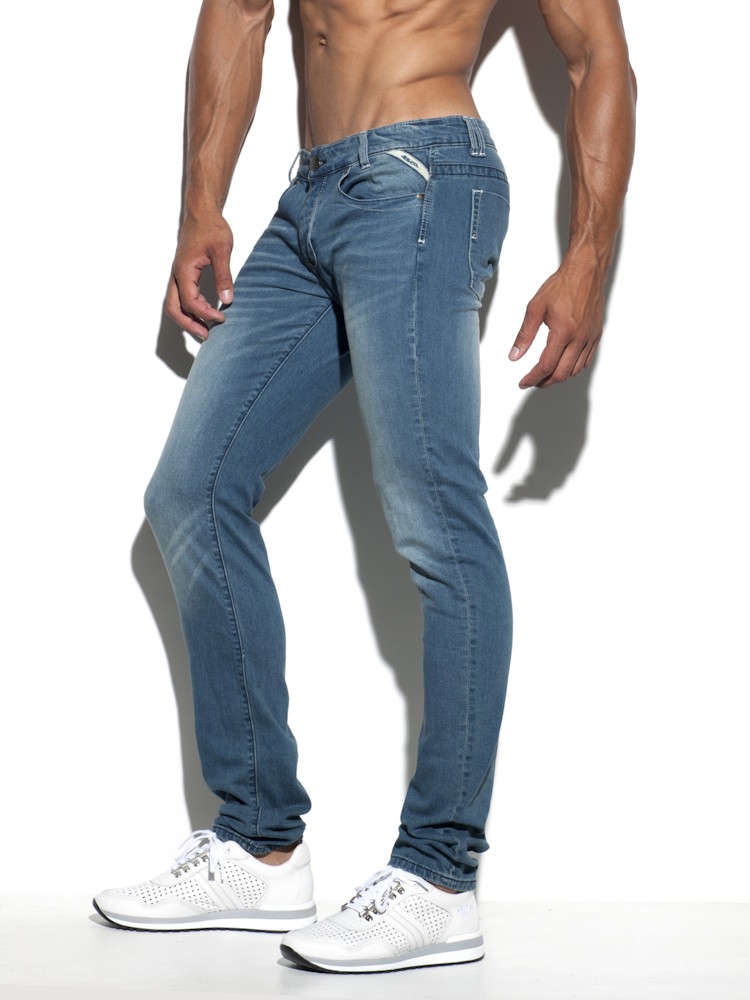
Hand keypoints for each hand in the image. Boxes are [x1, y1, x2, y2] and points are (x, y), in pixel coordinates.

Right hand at [165, 211, 234, 340]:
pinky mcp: (183, 273)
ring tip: (206, 328)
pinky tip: (206, 311)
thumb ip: (223, 276)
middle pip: (174, 308)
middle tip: (206, 336)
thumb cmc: (211, 227)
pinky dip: (190, 308)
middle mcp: (177, 274)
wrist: (202, 211)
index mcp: (184, 270)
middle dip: (189, 324)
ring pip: (175, 304)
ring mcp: (178, 274)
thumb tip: (227, 300)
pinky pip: (181, 296)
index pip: (190, 301)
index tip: (222, 318)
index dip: (205, 314)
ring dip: (188, 318)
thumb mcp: (222, 251)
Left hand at [509, 253, 605, 388]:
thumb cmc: (561, 286)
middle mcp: (579, 338)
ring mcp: (590, 338)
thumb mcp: (535, 308)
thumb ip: (524, 335)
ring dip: (559, 377)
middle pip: (561, 373)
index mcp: (563, 332)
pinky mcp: (596, 335)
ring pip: (575, 370)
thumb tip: (514, 356)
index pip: (546, 366)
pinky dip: (573, 368)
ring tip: (545, 375)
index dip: (533, 378)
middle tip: (533, 381)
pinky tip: (562, 365)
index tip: (524, 382)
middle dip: (545, 382)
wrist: (586, 271)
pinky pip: (585, 360)